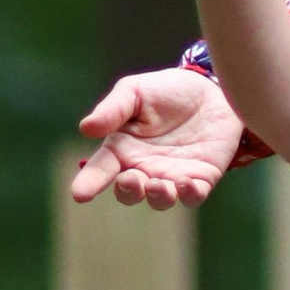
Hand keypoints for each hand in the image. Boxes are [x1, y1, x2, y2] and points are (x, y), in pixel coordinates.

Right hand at [70, 66, 246, 207]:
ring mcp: (172, 176)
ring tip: (157, 185)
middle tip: (129, 179)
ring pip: (161, 200)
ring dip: (157, 197)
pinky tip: (185, 183)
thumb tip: (86, 128)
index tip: (79, 194)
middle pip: (130, 192)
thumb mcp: (134, 91)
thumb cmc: (165, 91)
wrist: (211, 89)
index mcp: (122, 149)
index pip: (100, 170)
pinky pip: (194, 195)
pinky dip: (189, 194)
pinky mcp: (202, 178)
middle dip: (127, 191)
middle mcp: (144, 168)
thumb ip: (113, 110)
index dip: (88, 183)